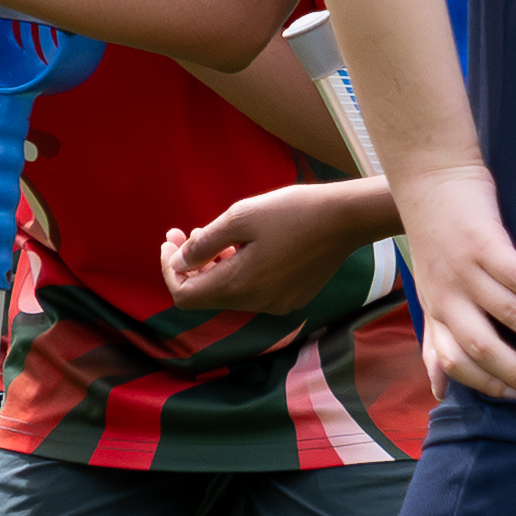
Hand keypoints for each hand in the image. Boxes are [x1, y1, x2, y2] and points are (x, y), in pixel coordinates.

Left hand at [165, 177, 390, 315]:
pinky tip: (245, 245)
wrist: (345, 218)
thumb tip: (179, 263)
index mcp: (239, 285)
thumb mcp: (239, 217)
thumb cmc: (291, 211)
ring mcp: (276, 304)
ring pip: (230, 292)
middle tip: (184, 231)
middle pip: (206, 295)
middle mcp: (255, 304)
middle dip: (190, 264)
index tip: (170, 241)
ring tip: (215, 233)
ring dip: (214, 265)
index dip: (169, 270)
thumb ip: (204, 244)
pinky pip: (253, 290)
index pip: (184, 296)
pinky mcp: (292, 297)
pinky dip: (239, 270)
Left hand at [395, 157, 515, 402]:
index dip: (487, 383)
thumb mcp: (429, 293)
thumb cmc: (435, 239)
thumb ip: (435, 340)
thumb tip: (437, 391)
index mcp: (436, 310)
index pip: (456, 360)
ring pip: (508, 315)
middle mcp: (447, 294)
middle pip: (482, 346)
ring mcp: (465, 268)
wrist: (429, 178)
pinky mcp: (484, 241)